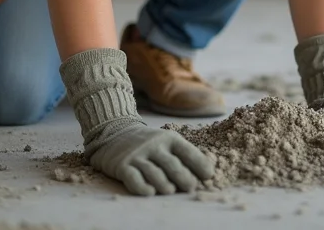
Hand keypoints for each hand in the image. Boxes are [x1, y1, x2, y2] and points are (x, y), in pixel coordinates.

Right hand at [59, 47, 212, 196]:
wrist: (114, 132)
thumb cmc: (148, 143)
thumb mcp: (166, 142)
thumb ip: (183, 155)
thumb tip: (206, 173)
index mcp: (169, 139)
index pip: (186, 151)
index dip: (198, 163)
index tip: (209, 175)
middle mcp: (154, 145)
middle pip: (170, 163)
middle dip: (182, 175)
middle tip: (191, 187)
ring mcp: (137, 155)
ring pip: (152, 171)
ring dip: (162, 182)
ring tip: (170, 190)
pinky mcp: (122, 165)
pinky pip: (132, 177)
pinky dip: (141, 186)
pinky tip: (149, 193)